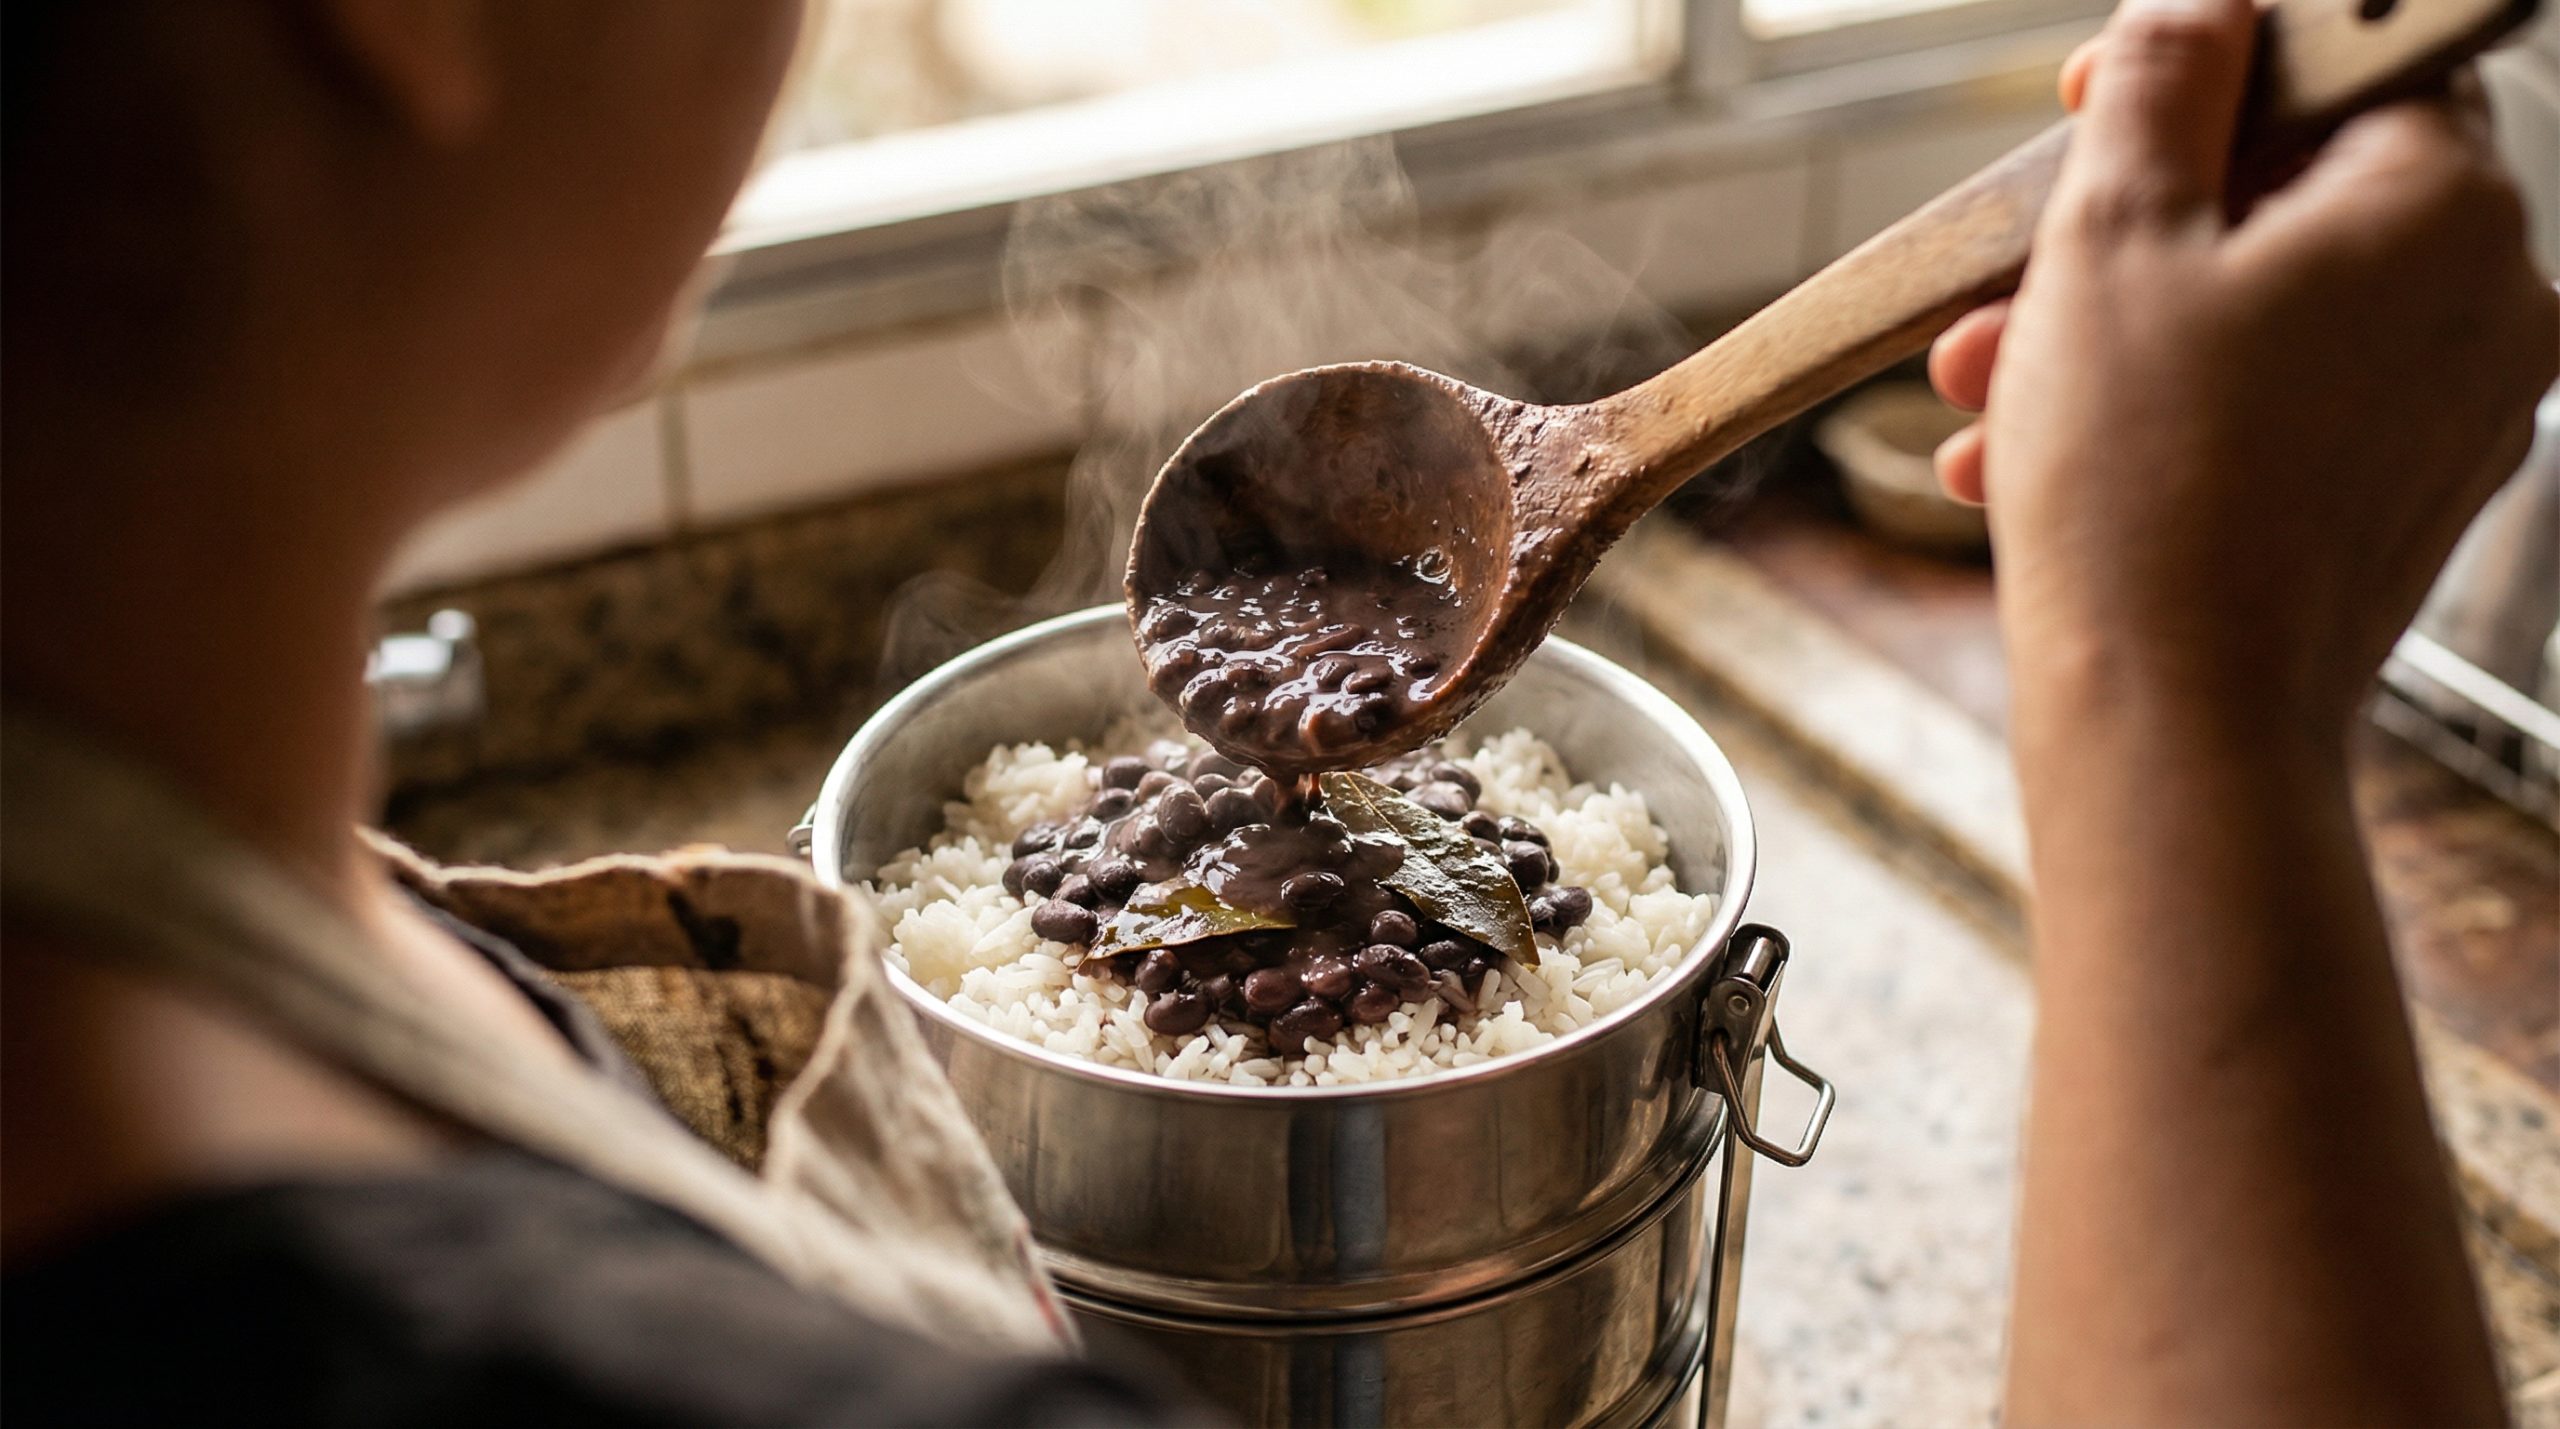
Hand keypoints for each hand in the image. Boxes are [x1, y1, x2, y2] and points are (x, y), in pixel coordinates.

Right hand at [1930, 0, 2555, 737]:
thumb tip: (2192, 6)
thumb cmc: (2144, 486)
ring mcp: (2460, 412)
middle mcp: (2493, 299)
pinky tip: (2036, 461)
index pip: (2351, 60)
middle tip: (2003, 284)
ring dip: (2114, 336)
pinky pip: (2280, 412)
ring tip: (1987, 392)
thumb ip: (2157, 85)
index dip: (2209, 70)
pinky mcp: (2406, 504)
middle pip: (2293, 199)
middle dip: (2122, 236)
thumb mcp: (2112, 237)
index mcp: (2446, 202)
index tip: (2092, 108)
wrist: (2178, 724)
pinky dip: (2167, 416)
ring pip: (2268, 315)